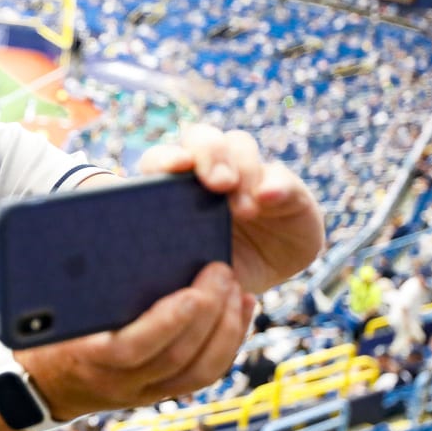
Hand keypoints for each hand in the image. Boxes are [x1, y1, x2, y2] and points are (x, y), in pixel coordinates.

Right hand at [17, 262, 253, 420]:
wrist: (43, 383)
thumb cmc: (43, 331)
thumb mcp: (47, 308)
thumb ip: (71, 279)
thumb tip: (95, 224)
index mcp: (86, 356)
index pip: (132, 348)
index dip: (167, 322)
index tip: (191, 292)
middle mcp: (118, 382)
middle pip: (176, 356)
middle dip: (208, 313)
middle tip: (221, 271)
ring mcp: (143, 392)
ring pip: (199, 370)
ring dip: (226, 328)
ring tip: (235, 288)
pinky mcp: (161, 392)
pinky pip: (204, 375)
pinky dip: (230, 341)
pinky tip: (241, 308)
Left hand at [138, 123, 324, 293]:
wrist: (239, 291)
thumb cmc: (194, 276)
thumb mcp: (181, 274)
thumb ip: (166, 260)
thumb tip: (151, 254)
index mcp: (171, 188)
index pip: (161, 160)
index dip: (166, 158)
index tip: (175, 168)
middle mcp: (205, 173)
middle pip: (201, 139)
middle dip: (209, 154)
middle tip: (219, 184)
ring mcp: (244, 175)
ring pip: (239, 146)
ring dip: (243, 171)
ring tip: (244, 210)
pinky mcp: (280, 187)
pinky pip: (279, 175)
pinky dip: (276, 184)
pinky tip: (269, 198)